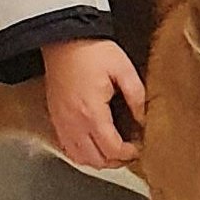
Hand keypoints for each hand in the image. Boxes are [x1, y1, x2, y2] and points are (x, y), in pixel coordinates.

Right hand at [41, 38, 145, 168]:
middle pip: (96, 160)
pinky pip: (67, 149)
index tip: (140, 147)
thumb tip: (144, 118)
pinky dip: (82, 154)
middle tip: (130, 151)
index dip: (129, 153)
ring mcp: (61, 122)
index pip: (112, 149)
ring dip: (99, 160)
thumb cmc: (91, 51)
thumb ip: (136, 96)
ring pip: (80, 158)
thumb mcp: (123, 68)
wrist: (62, 39)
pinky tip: (94, 145)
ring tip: (115, 151)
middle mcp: (73, 123)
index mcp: (91, 112)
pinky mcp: (55, 118)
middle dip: (116, 161)